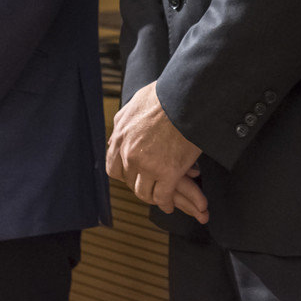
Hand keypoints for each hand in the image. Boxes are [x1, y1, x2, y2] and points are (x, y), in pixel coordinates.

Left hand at [106, 81, 208, 222]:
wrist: (187, 98)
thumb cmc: (165, 96)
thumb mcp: (135, 104)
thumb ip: (123, 121)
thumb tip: (116, 134)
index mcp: (121, 137)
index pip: (113, 168)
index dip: (124, 174)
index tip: (133, 175)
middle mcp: (130, 154)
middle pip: (129, 181)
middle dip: (139, 184)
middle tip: (150, 185)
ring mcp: (148, 165)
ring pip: (144, 192)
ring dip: (151, 196)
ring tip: (159, 198)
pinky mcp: (169, 173)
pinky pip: (163, 196)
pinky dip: (165, 203)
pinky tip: (169, 204)